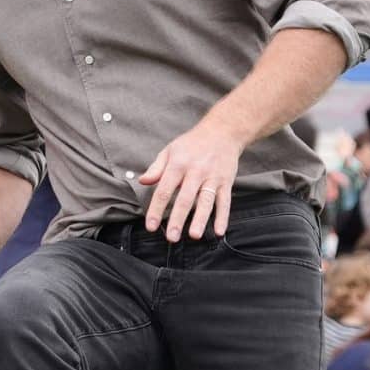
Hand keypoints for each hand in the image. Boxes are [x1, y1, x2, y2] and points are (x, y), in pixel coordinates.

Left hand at [140, 117, 244, 239]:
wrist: (222, 131)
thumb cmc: (192, 143)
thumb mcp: (170, 150)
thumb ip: (156, 168)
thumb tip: (142, 181)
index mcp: (178, 164)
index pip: (164, 190)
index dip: (156, 209)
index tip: (151, 226)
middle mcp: (196, 171)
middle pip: (185, 198)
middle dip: (178, 219)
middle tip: (171, 237)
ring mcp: (212, 177)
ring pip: (206, 201)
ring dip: (200, 219)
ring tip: (194, 235)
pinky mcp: (226, 182)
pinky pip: (225, 202)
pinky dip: (223, 217)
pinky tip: (219, 231)